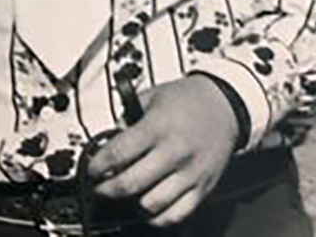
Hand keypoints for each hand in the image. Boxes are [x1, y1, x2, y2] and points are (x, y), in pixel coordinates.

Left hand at [85, 75, 238, 227]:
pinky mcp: (203, 188)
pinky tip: (147, 208)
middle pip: (131, 183)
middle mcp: (173, 152)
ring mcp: (190, 173)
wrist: (224, 105)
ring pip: (152, 204)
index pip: (119, 153)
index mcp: (157, 127)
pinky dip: (157, 218)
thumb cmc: (186, 99)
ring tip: (122, 195)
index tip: (90, 169)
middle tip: (99, 187)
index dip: (98, 165)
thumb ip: (127, 118)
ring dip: (130, 204)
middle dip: (107, 189)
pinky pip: (176, 214)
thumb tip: (108, 141)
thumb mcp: (151, 97)